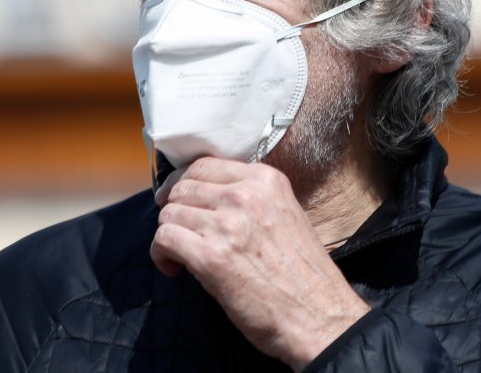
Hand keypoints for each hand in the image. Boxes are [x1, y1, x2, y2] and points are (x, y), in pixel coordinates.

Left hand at [151, 157, 370, 370]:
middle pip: (183, 187)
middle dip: (173, 209)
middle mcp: (245, 196)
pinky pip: (165, 239)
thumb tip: (209, 198)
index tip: (181, 201)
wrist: (319, 316)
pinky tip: (174, 269)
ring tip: (180, 255)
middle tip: (177, 231)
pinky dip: (161, 254)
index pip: (204, 165)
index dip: (185, 184)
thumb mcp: (286, 215)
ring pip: (170, 213)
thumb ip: (252, 200)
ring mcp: (227, 224)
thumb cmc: (304, 276)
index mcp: (266, 180)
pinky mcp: (211, 257)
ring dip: (169, 234)